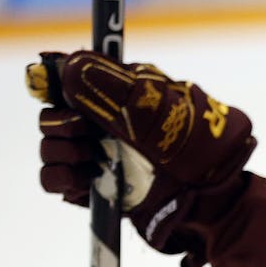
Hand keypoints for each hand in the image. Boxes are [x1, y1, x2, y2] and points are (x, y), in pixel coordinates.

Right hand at [27, 51, 256, 266]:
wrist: (215, 200)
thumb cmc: (203, 150)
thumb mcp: (166, 111)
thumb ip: (118, 90)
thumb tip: (70, 66)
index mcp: (120, 93)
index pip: (69, 75)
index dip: (53, 79)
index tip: (50, 86)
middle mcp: (105, 122)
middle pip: (53, 112)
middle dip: (62, 122)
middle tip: (86, 133)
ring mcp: (98, 155)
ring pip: (50, 145)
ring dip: (62, 151)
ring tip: (93, 160)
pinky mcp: (94, 186)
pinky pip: (53, 179)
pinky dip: (60, 178)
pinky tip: (85, 180)